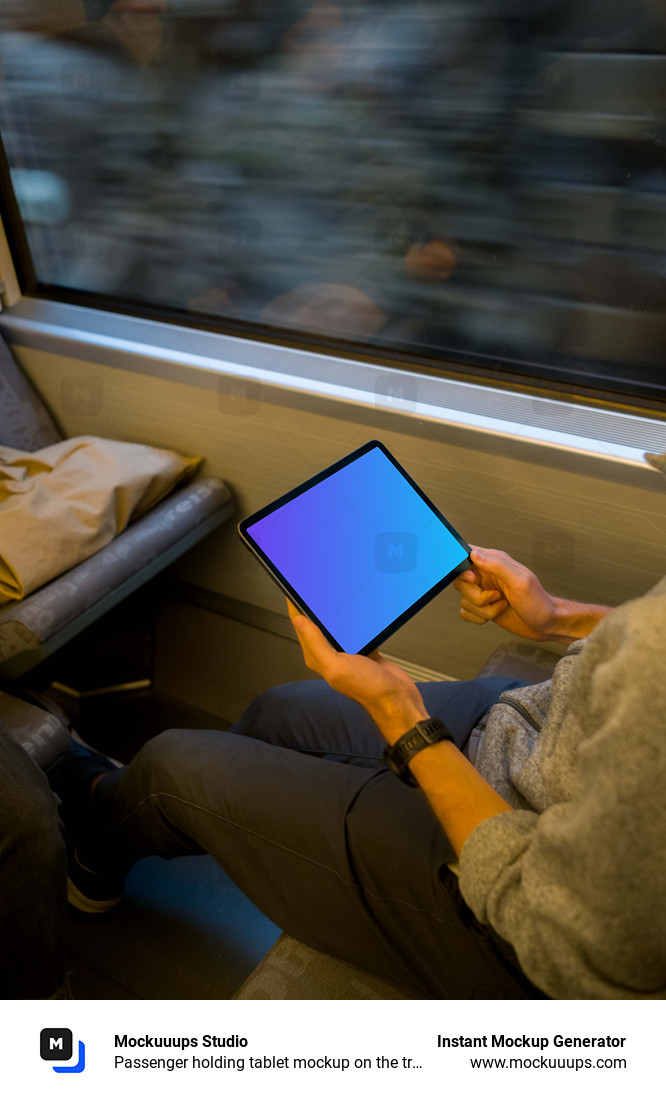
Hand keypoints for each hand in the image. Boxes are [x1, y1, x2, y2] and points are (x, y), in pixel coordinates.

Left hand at [287, 600, 427, 743]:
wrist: (398, 699)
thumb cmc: (369, 689)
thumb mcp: (337, 666)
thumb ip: (317, 644)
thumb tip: (299, 622)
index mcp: (317, 658)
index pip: (301, 626)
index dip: (295, 606)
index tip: (294, 588)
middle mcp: (330, 655)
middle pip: (317, 624)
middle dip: (314, 605)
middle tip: (313, 584)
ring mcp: (348, 652)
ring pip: (337, 625)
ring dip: (336, 610)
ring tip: (333, 591)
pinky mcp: (364, 649)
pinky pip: (356, 630)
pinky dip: (356, 619)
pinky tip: (359, 609)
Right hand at [453, 546, 559, 641]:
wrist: (546, 624)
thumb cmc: (538, 602)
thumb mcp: (520, 581)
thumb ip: (497, 566)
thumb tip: (475, 554)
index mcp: (494, 562)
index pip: (465, 555)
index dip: (462, 569)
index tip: (474, 580)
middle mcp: (486, 575)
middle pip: (460, 582)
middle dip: (476, 595)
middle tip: (495, 596)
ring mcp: (484, 591)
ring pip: (464, 600)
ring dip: (483, 609)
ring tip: (502, 605)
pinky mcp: (482, 607)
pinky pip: (465, 613)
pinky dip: (479, 618)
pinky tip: (496, 614)